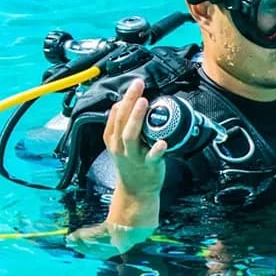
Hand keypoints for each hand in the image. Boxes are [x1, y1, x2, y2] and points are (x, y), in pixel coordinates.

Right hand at [105, 78, 167, 197]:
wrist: (135, 191)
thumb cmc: (130, 164)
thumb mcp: (119, 144)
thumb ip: (121, 126)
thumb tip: (125, 104)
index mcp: (112, 138)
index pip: (115, 114)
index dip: (125, 98)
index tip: (135, 84)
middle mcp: (119, 146)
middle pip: (121, 120)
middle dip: (129, 101)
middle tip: (138, 86)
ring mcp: (133, 156)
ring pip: (130, 135)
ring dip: (136, 118)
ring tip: (144, 103)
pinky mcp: (147, 166)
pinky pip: (151, 156)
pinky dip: (156, 149)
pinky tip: (163, 141)